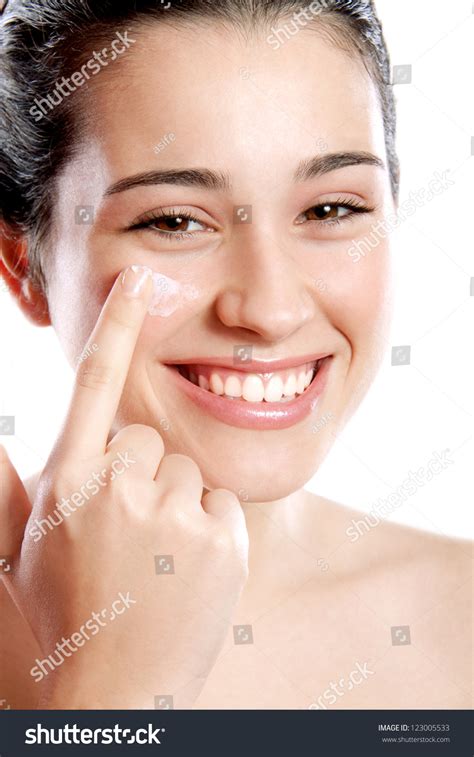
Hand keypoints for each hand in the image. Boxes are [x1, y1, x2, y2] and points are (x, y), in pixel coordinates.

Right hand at [1, 265, 248, 708]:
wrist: (111, 705)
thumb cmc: (54, 630)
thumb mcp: (12, 558)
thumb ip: (0, 491)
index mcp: (65, 485)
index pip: (94, 383)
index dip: (118, 324)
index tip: (140, 277)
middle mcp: (116, 489)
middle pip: (145, 440)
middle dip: (137, 476)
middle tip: (124, 540)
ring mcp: (171, 514)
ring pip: (186, 473)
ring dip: (173, 506)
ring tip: (151, 564)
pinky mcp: (220, 540)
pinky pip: (220, 504)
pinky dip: (208, 530)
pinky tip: (184, 574)